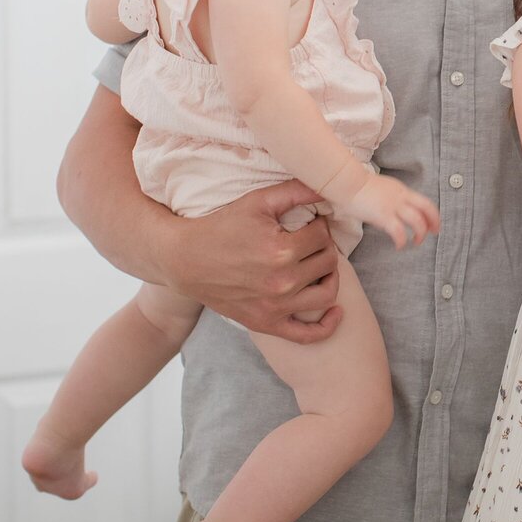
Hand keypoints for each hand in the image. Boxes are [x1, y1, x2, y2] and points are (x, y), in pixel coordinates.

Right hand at [162, 179, 343, 342]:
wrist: (184, 260)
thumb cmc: (222, 227)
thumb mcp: (258, 201)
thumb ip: (296, 191)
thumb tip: (329, 187)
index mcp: (281, 250)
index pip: (323, 236)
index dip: (319, 225)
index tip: (309, 223)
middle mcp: (282, 282)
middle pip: (328, 262)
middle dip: (324, 246)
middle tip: (312, 240)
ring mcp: (275, 307)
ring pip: (327, 294)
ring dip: (330, 276)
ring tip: (318, 264)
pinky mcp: (266, 323)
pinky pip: (308, 335)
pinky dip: (327, 325)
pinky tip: (336, 311)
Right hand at [351, 173, 440, 248]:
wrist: (346, 182)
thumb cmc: (358, 187)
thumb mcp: (382, 190)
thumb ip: (391, 200)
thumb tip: (393, 212)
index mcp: (401, 191)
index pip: (424, 202)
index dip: (433, 215)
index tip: (434, 224)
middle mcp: (401, 197)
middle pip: (427, 208)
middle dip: (434, 222)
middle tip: (434, 233)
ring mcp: (393, 206)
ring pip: (417, 220)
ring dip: (420, 233)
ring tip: (416, 242)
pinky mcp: (382, 215)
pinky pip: (398, 230)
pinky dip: (402, 240)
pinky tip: (399, 245)